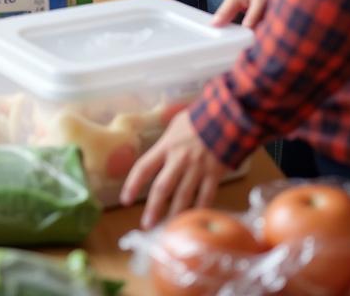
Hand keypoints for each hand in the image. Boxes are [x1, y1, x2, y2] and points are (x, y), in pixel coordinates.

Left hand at [120, 111, 227, 228]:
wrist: (225, 118)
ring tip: (168, 231)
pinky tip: (194, 223)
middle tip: (146, 225)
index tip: (125, 199)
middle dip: (153, 208)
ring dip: (174, 215)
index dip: (133, 184)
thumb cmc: (197, 119)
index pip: (143, 167)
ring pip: (183, 197)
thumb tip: (160, 153)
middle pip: (162, 188)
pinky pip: (205, 197)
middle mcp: (178, 160)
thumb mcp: (174, 126)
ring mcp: (197, 169)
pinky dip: (199, 211)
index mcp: (165, 147)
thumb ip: (167, 143)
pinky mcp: (213, 175)